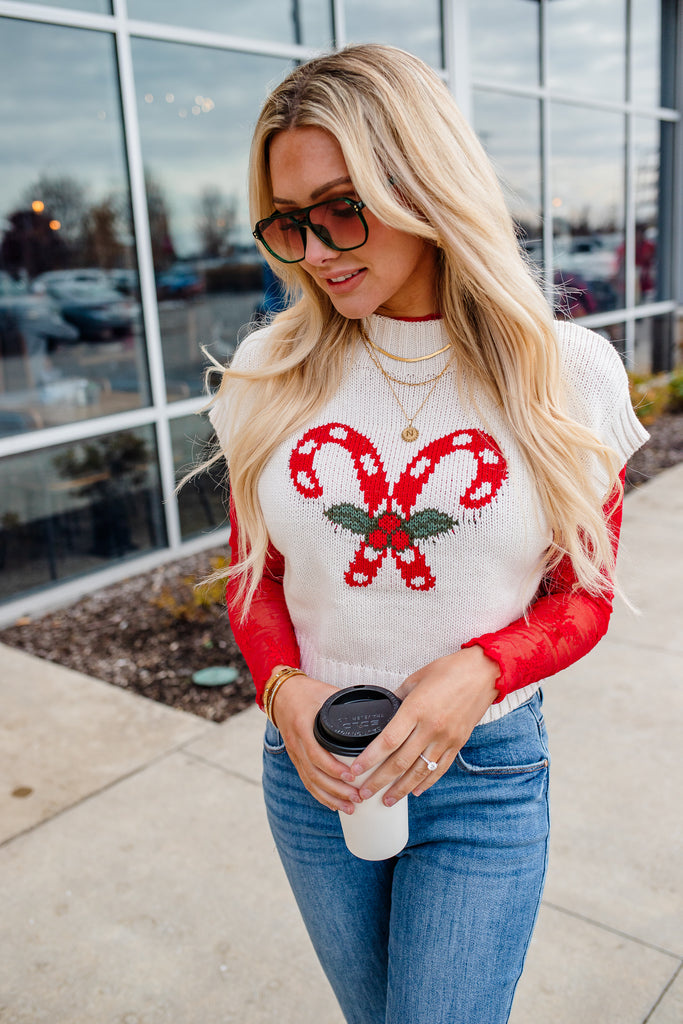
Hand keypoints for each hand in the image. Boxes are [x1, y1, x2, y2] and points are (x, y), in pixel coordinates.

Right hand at [270, 671, 362, 815]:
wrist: (281, 694)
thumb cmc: (307, 692)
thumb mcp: (327, 694)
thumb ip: (347, 705)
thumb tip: (376, 713)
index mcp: (304, 727)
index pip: (317, 754)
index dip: (334, 769)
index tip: (353, 777)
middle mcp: (297, 744)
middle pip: (315, 774)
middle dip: (337, 790)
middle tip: (358, 797)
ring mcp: (295, 753)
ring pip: (311, 782)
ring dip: (331, 797)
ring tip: (350, 808)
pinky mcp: (296, 759)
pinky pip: (307, 781)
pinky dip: (320, 795)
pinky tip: (333, 805)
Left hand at [341, 646, 499, 805]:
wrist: (484, 673)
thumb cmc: (449, 670)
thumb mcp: (417, 678)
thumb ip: (399, 698)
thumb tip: (384, 712)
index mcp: (416, 709)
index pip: (388, 741)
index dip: (369, 759)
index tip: (355, 770)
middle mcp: (430, 727)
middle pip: (400, 762)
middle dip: (379, 781)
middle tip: (363, 793)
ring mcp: (446, 738)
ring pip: (419, 771)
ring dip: (401, 789)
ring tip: (386, 800)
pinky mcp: (458, 743)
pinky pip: (439, 768)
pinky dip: (426, 782)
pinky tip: (415, 791)